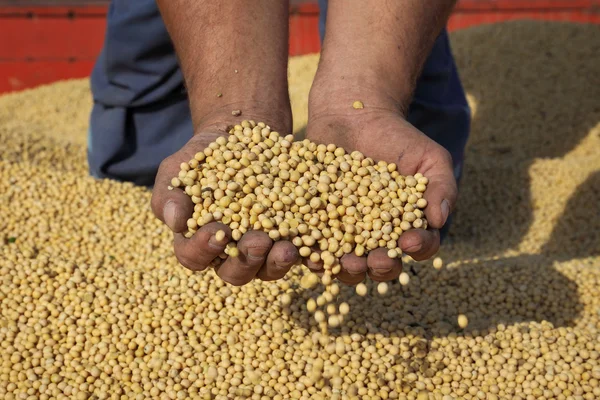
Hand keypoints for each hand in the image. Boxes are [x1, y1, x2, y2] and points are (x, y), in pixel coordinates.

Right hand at [151, 115, 299, 285]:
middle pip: (234, 272)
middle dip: (246, 260)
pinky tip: (312, 239)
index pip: (194, 257)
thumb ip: (171, 193)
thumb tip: (174, 221)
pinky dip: (304, 249)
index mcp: (198, 242)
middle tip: (258, 241)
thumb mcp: (182, 167)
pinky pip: (297, 252)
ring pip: (267, 269)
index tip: (216, 232)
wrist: (240, 137)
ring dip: (277, 262)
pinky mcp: (287, 238)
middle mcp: (230, 253)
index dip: (203, 249)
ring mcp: (261, 250)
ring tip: (288, 247)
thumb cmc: (203, 156)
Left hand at [305, 89, 456, 284]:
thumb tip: (440, 219)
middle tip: (374, 260)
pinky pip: (314, 245)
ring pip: (346, 263)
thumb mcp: (429, 158)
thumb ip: (442, 187)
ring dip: (346, 269)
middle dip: (379, 266)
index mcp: (407, 228)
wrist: (355, 116)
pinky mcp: (316, 223)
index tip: (410, 240)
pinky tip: (311, 253)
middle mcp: (376, 238)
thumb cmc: (399, 138)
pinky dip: (313, 253)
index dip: (417, 247)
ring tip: (344, 262)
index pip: (418, 246)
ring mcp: (344, 233)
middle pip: (380, 264)